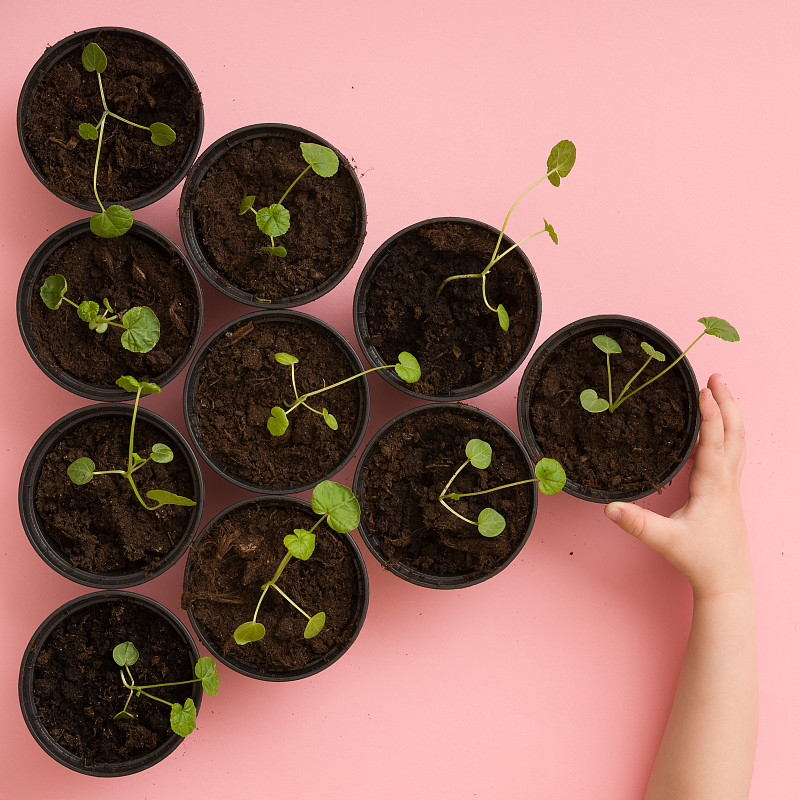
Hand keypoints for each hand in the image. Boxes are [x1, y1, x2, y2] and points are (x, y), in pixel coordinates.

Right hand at [605, 373, 750, 598]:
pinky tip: (721, 431)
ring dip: (732, 414)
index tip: (702, 389)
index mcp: (713, 486)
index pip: (714, 441)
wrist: (727, 582)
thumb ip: (637, 523)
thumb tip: (609, 507)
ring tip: (723, 393)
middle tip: (718, 376)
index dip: (709, 413)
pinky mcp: (730, 494)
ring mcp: (732, 487)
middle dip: (727, 402)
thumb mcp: (666, 541)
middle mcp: (728, 482)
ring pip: (739, 442)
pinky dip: (730, 433)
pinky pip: (735, 454)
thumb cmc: (700, 560)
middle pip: (735, 433)